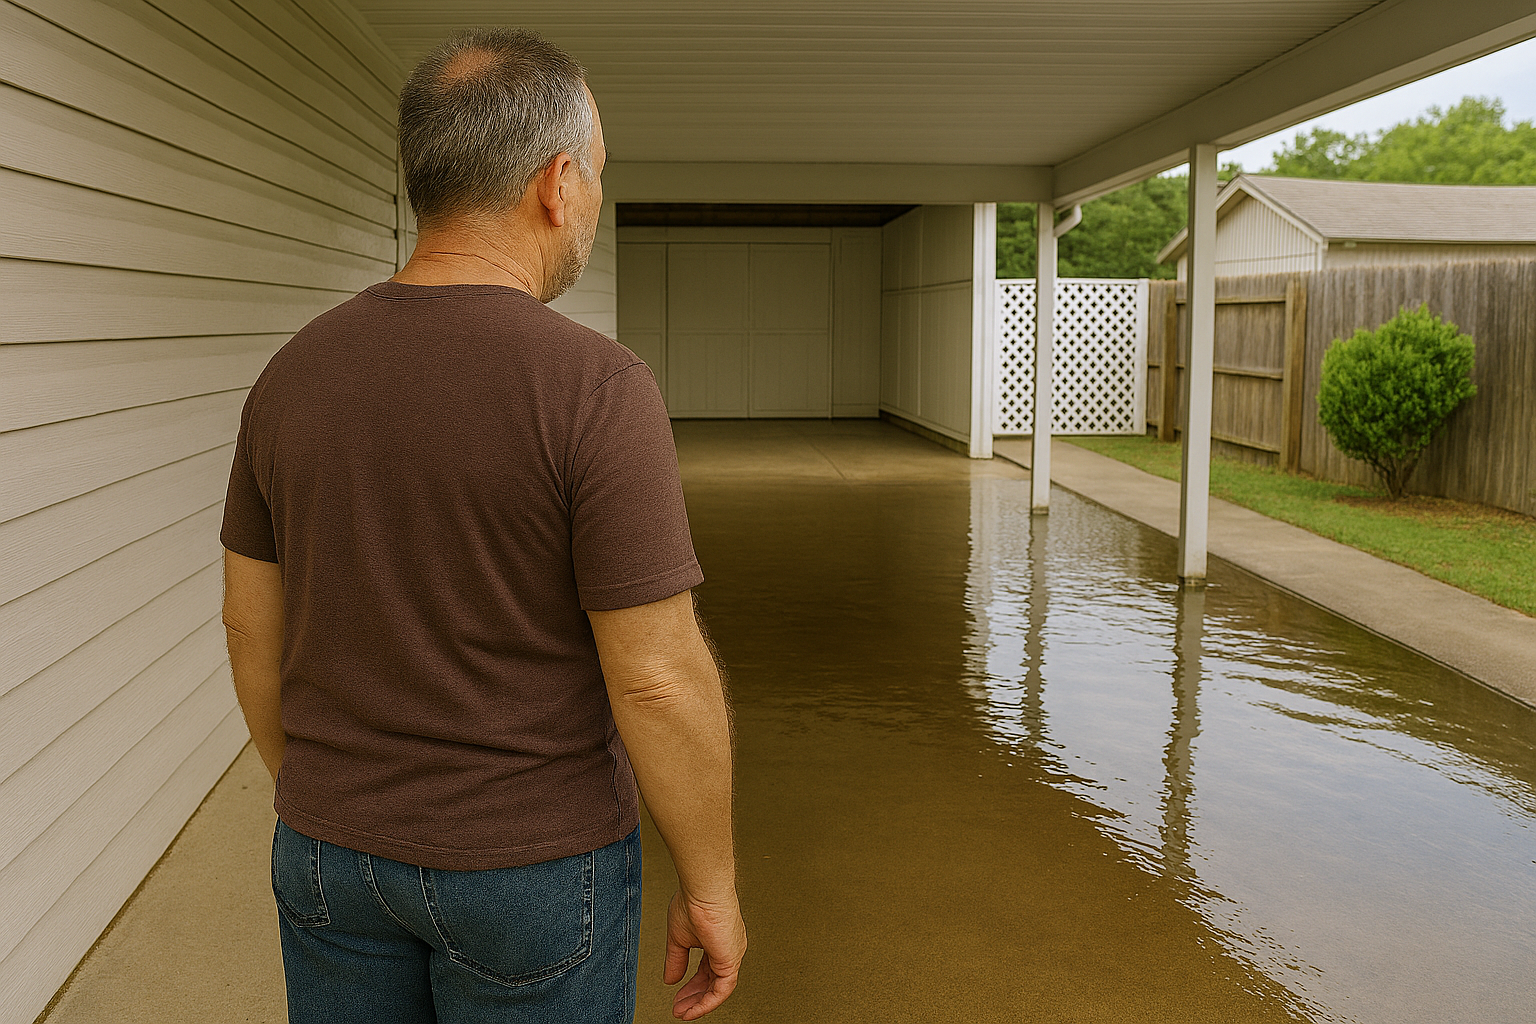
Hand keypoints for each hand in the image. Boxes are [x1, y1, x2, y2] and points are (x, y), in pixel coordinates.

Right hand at [663, 890, 746, 1019]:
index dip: (691, 986)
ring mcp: (732, 955)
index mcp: (717, 942)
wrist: (702, 891)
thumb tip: (670, 980)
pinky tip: (693, 1009)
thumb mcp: (678, 938)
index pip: (706, 971)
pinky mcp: (731, 961)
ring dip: (698, 1003)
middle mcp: (728, 949)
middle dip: (693, 997)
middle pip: (712, 982)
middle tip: (678, 1009)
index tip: (677, 997)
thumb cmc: (693, 903)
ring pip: (718, 989)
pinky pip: (722, 990)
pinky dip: (707, 1002)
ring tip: (682, 1013)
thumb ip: (676, 960)